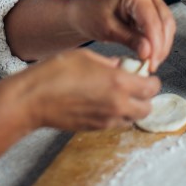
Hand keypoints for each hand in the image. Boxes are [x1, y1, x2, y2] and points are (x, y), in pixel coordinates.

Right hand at [20, 48, 160, 131]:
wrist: (33, 99)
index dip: (150, 79)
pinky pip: (115, 124)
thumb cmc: (56, 72)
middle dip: (144, 97)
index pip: (151, 87)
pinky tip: (100, 101)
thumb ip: (109, 63)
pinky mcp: (95, 129)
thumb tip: (120, 66)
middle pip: (147, 108)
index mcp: (118, 83)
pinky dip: (116, 115)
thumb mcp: (85, 56)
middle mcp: (117, 105)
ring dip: (131, 107)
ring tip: (116, 94)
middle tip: (133, 85)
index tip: (143, 73)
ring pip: (132, 118)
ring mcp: (107, 120)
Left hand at [70, 0, 174, 71]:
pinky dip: (158, 42)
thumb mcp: (108, 29)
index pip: (152, 20)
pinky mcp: (151, 9)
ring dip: (161, 46)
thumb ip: (130, 40)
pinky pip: (161, 27)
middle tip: (152, 66)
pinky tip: (150, 55)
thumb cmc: (90, 15)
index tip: (151, 62)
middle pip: (164, 22)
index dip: (155, 44)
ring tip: (150, 63)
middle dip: (160, 47)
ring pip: (167, 26)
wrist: (83, 11)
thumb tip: (148, 52)